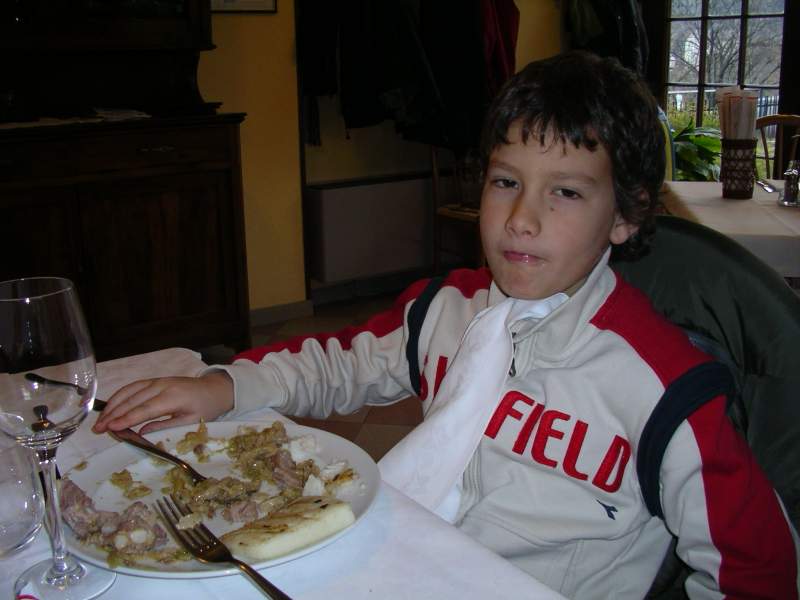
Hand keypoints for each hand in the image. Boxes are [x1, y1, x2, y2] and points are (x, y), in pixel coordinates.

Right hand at [92, 371, 233, 434]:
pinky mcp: (154, 380)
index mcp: (173, 397)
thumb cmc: (206, 408)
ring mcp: (157, 381)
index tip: (111, 428)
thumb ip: (165, 426)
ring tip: (100, 420)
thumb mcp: (191, 422)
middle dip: (113, 414)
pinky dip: (119, 396)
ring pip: (129, 391)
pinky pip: (133, 387)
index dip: (127, 418)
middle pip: (133, 400)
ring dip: (112, 405)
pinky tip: (110, 407)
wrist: (215, 388)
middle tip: (98, 429)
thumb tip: (141, 434)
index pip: (145, 409)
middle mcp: (162, 386)